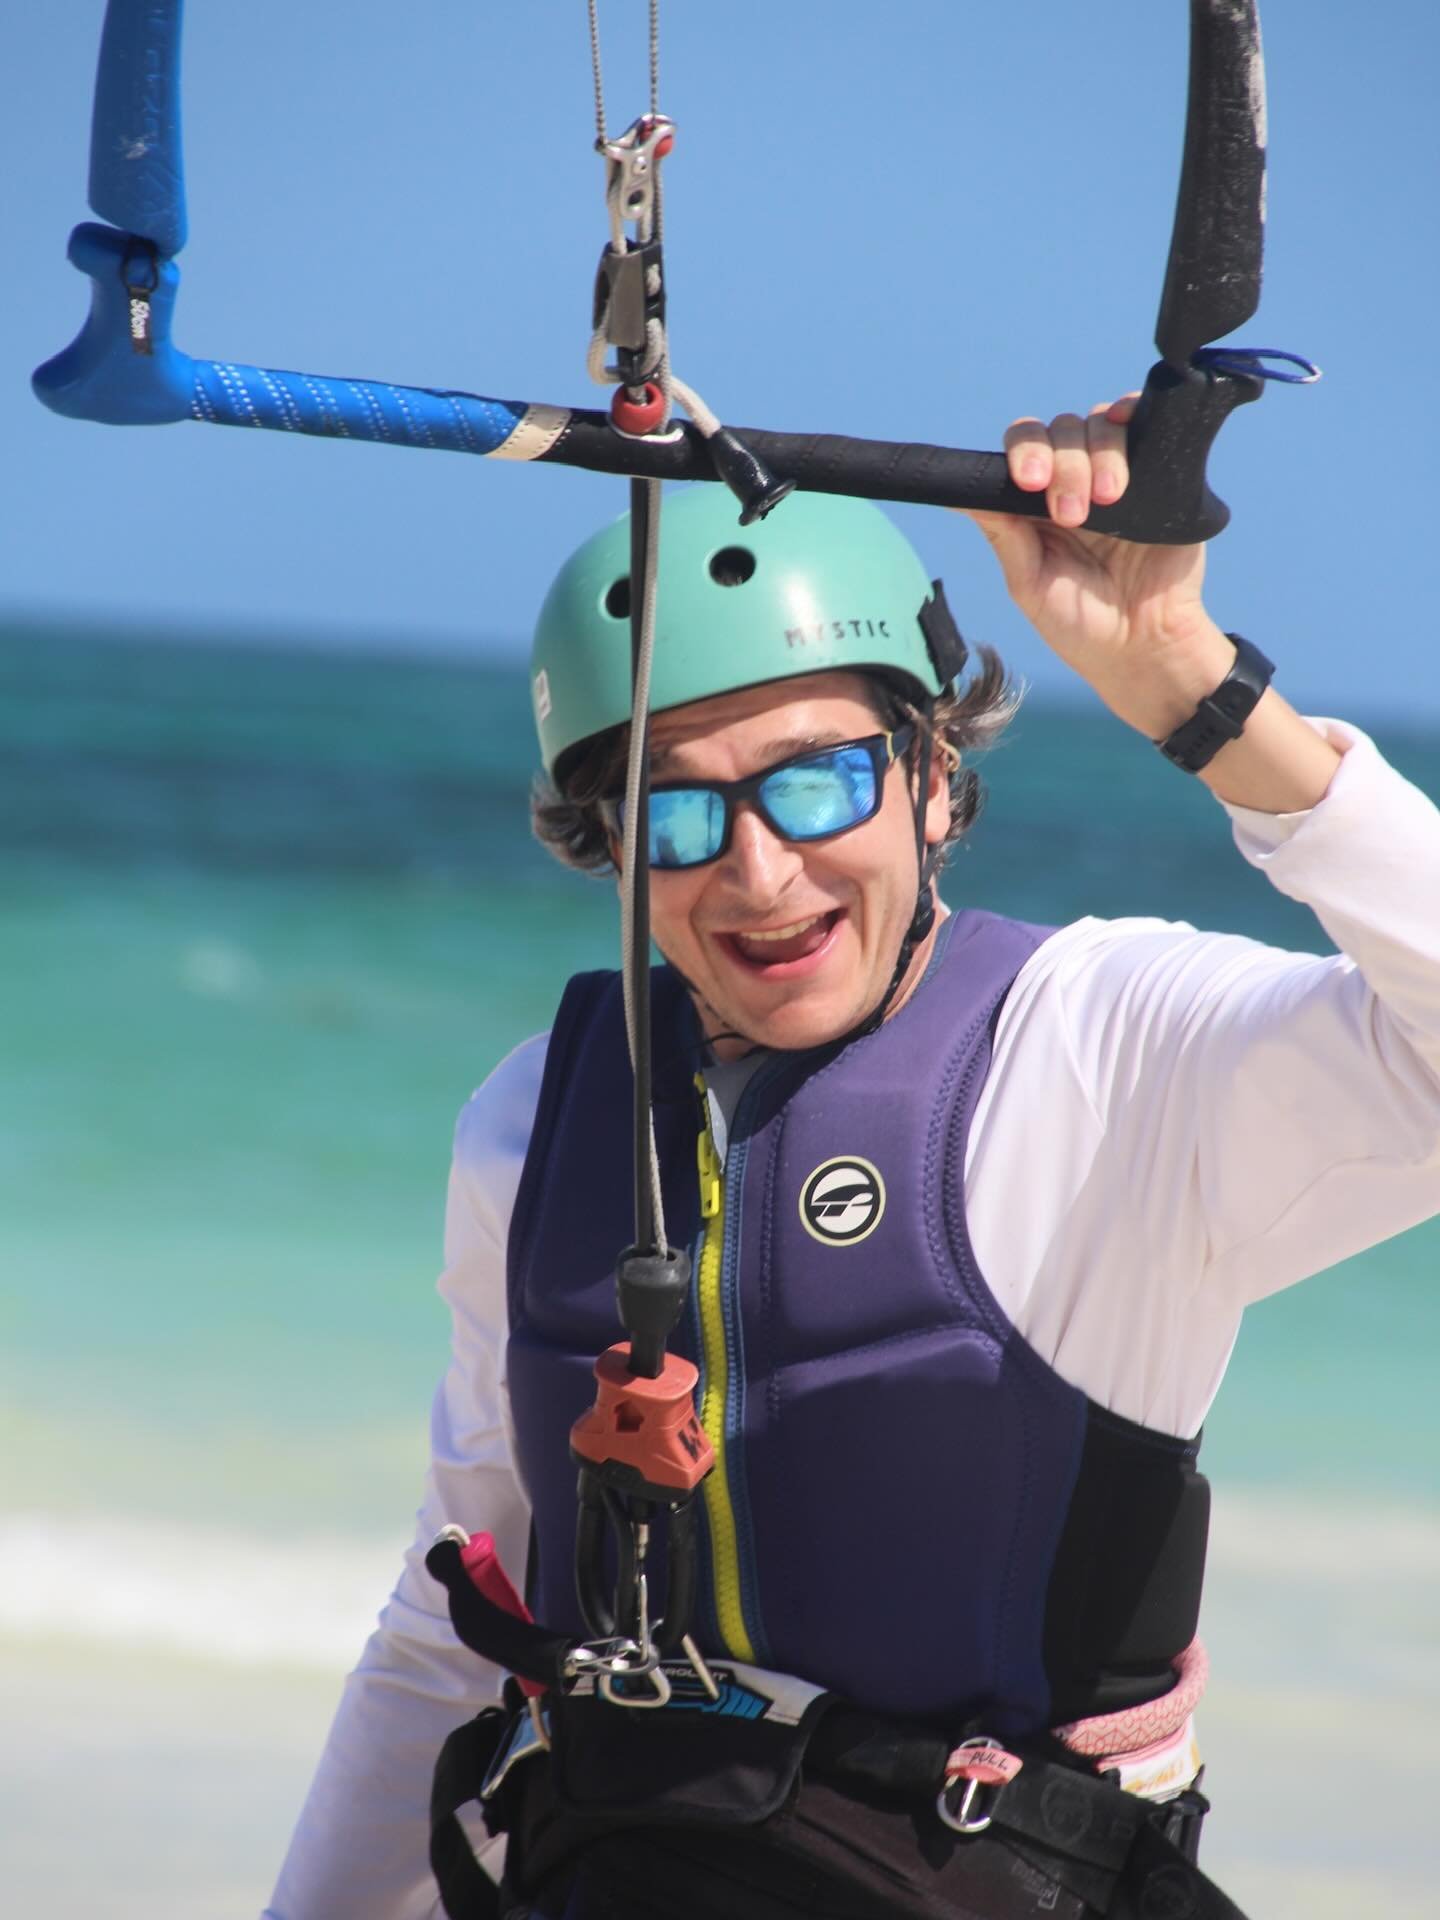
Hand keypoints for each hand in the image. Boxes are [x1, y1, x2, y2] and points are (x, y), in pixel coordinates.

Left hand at [966, 396, 1234, 739]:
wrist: (1144, 644)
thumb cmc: (1079, 621)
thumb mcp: (1030, 584)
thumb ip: (1004, 536)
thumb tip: (957, 496)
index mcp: (1037, 501)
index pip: (1024, 447)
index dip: (1025, 451)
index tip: (1029, 481)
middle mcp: (1075, 477)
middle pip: (1061, 431)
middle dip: (1064, 466)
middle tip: (1073, 516)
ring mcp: (1118, 471)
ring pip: (1099, 426)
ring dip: (1099, 456)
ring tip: (1108, 502)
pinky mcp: (1159, 472)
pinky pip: (1144, 421)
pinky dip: (1132, 409)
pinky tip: (1126, 420)